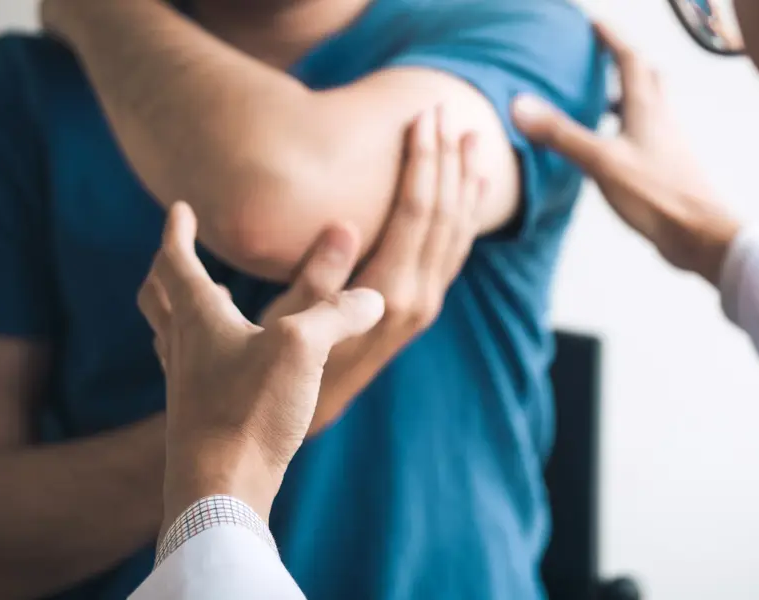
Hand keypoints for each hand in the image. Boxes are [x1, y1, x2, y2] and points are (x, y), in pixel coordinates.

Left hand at [138, 203, 383, 527]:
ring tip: (203, 301)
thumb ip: (340, 314)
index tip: (179, 209)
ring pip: (170, 333)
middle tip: (178, 253)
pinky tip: (227, 362)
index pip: (175, 261)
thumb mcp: (303, 347)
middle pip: (158, 296)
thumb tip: (375, 298)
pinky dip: (199, 348)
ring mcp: (186, 383)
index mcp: (200, 317)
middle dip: (167, 268)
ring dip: (179, 308)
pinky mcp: (198, 415)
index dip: (177, 232)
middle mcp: (184, 345)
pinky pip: (188, 367)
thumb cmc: (250, 411)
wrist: (220, 490)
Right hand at [262, 105, 488, 433]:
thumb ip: (320, 274)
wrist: (311, 414)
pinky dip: (465, 217)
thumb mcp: (290, 321)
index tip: (424, 117)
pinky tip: (469, 192)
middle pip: (443, 214)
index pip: (415, 213)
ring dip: (464, 183)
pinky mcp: (423, 308)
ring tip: (471, 140)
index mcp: (386, 294)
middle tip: (446, 111)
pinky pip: (453, 254)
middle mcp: (416, 299)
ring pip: (456, 233)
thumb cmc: (287, 363)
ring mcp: (424, 306)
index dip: (422, 162)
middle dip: (446, 159)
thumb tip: (344, 223)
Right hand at [511, 22, 739, 283]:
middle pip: (647, 78)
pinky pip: (644, 135)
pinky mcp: (663, 167)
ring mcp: (664, 144)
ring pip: (647, 107)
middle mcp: (659, 120)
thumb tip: (521, 106)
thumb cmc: (655, 195)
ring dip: (626, 96)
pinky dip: (626, 129)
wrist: (696, 234)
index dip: (611, 40)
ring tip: (601, 99)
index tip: (593, 27)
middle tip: (602, 57)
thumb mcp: (600, 161)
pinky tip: (610, 147)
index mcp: (646, 109)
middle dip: (624, 63)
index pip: (629, 60)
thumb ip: (561, 134)